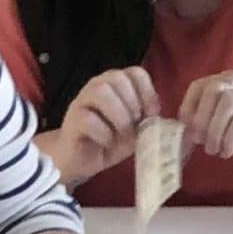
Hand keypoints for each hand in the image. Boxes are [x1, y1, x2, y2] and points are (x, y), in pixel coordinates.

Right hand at [52, 65, 158, 189]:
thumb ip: (147, 120)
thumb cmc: (110, 141)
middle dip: (132, 103)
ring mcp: (82, 101)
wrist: (81, 161)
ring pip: (101, 92)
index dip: (147, 92)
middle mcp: (98, 86)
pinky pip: (88, 118)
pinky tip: (107, 142)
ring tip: (122, 134)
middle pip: (117, 78)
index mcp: (117, 85)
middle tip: (135, 125)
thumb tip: (160, 118)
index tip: (152, 115)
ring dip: (118, 115)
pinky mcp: (72, 120)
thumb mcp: (135, 130)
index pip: (136, 72)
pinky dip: (103, 132)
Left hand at [176, 69, 232, 176]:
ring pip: (227, 103)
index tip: (187, 129)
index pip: (201, 84)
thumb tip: (181, 129)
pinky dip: (229, 139)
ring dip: (214, 130)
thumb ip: (206, 121)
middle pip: (212, 89)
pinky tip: (228, 152)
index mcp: (232, 81)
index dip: (189, 106)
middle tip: (199, 141)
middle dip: (200, 118)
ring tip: (213, 149)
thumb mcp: (225, 126)